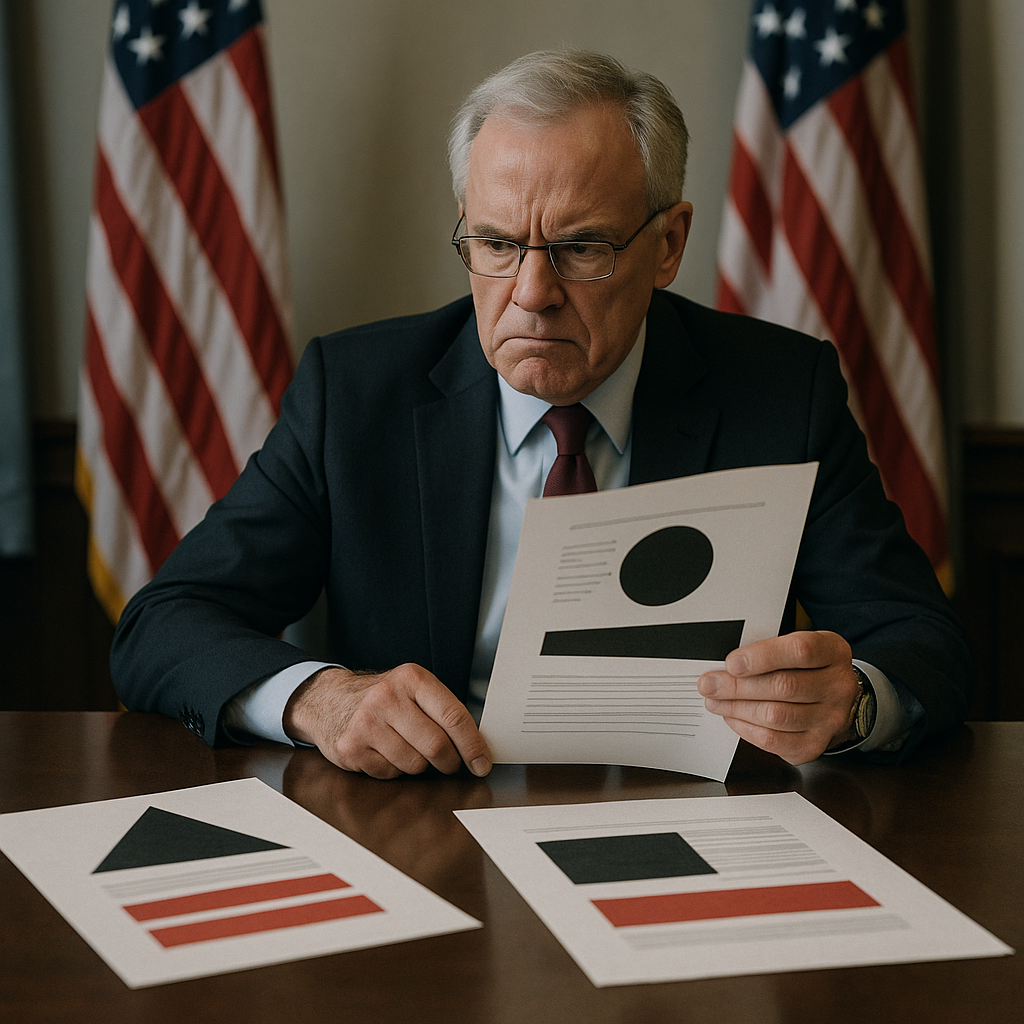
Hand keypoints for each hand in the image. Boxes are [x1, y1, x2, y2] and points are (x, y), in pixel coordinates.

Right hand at [283, 664, 491, 779]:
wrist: (329, 700)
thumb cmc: (381, 697)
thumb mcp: (413, 689)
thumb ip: (442, 710)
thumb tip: (477, 747)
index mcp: (412, 679)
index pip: (453, 716)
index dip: (473, 745)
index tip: (482, 763)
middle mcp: (388, 698)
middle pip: (436, 746)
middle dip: (449, 762)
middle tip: (449, 763)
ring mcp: (366, 723)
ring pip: (415, 764)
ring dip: (419, 765)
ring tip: (407, 748)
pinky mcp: (351, 747)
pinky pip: (390, 774)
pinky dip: (394, 770)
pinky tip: (385, 752)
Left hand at [696, 631, 860, 764]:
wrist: (832, 698)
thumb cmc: (805, 667)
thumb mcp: (794, 646)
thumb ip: (766, 651)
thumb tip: (724, 666)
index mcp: (832, 652)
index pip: (800, 651)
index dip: (762, 657)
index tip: (732, 663)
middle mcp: (837, 686)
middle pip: (783, 686)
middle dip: (737, 686)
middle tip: (709, 684)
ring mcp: (830, 719)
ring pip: (775, 716)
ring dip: (736, 708)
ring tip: (715, 701)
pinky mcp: (814, 744)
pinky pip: (773, 740)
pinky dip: (746, 729)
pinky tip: (733, 717)